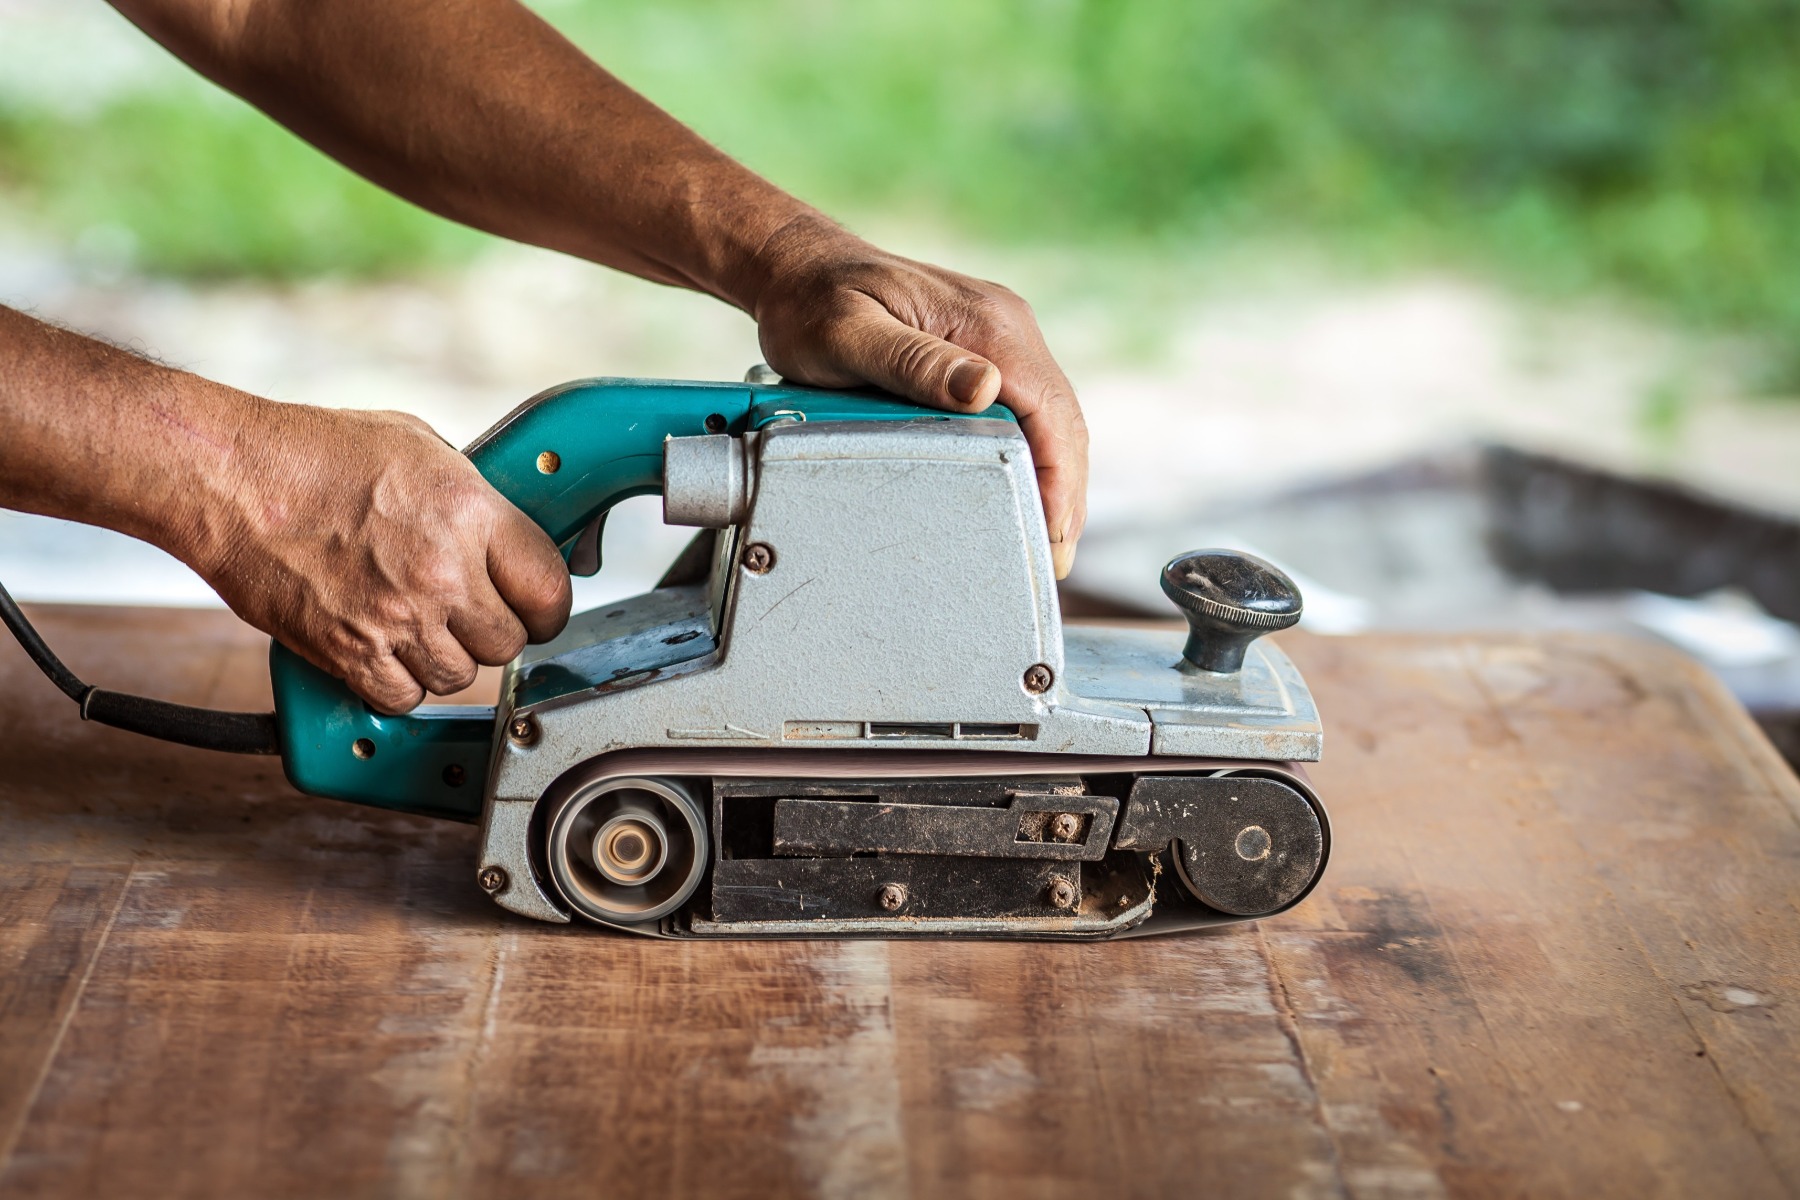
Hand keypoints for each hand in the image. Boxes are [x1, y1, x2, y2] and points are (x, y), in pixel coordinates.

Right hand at [189, 403, 571, 713]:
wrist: (232, 478)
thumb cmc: (316, 453)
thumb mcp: (421, 447)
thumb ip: (475, 497)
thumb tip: (507, 533)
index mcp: (471, 514)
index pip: (549, 588)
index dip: (546, 605)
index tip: (535, 609)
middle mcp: (442, 571)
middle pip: (508, 642)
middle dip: (492, 631)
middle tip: (466, 613)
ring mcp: (397, 617)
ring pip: (459, 676)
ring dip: (444, 658)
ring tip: (417, 625)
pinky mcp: (349, 652)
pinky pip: (402, 697)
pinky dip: (396, 683)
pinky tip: (384, 650)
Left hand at [747, 223, 1088, 576]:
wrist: (797, 267)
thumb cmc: (812, 302)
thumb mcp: (850, 334)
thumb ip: (915, 362)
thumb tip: (985, 389)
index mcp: (987, 324)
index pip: (1051, 409)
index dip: (1060, 477)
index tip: (1053, 533)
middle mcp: (1005, 327)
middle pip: (1061, 421)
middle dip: (1064, 493)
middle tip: (1052, 558)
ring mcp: (998, 338)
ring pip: (1049, 420)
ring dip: (1055, 480)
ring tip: (1045, 540)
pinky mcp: (983, 352)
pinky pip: (1026, 411)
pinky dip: (1034, 458)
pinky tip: (1024, 494)